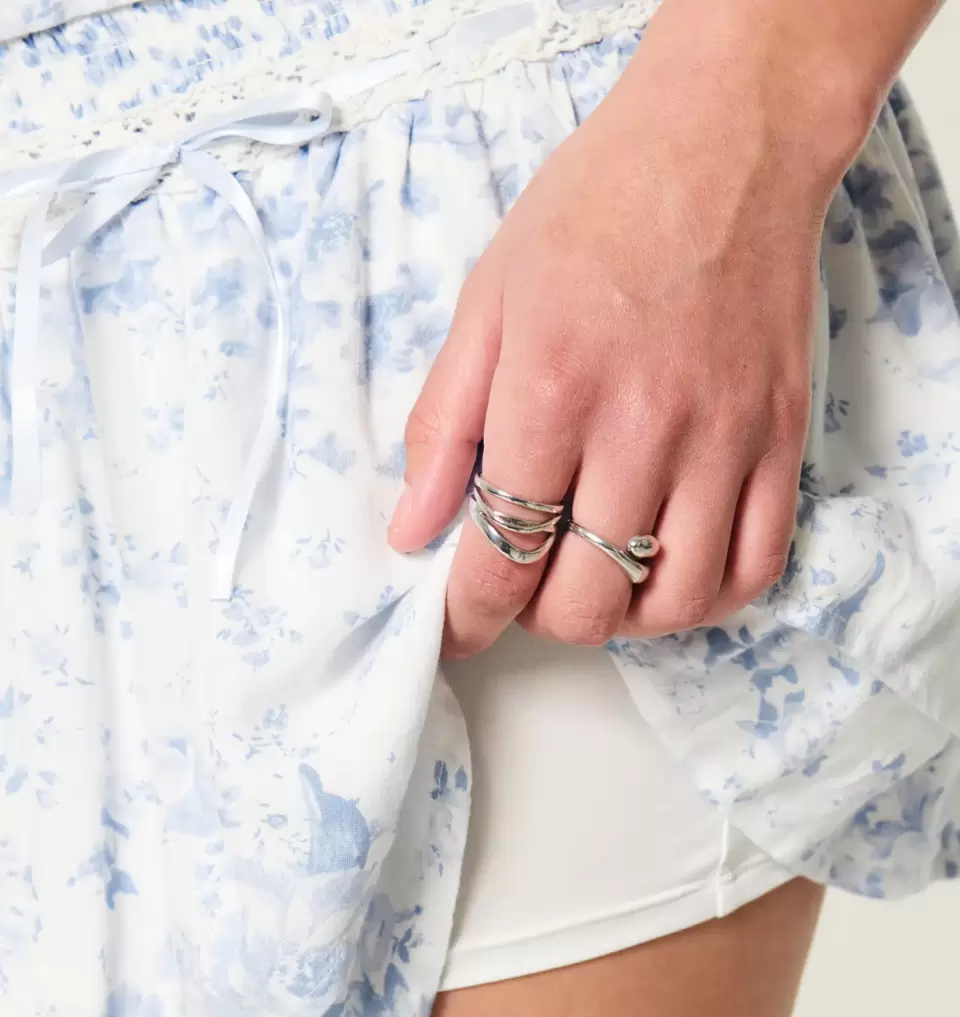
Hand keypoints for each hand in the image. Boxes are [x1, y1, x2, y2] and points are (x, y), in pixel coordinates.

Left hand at [387, 0, 871, 658]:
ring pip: (676, 600)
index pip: (502, 556)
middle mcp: (641, 431)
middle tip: (527, 581)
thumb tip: (412, 530)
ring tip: (598, 581)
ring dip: (624, 618)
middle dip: (540, 615)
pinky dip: (708, 599)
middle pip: (587, 598)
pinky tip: (671, 575)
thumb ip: (444, 425)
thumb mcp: (486, 303)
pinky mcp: (781, 438)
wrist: (721, 147)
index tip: (458, 626)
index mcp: (551, 394)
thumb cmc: (592, 215)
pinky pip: (756, 564)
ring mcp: (722, 440)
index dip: (469, 615)